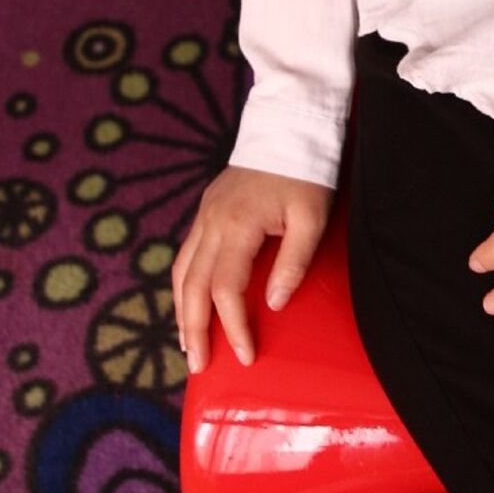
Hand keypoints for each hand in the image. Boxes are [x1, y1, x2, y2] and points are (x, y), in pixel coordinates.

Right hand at [172, 164, 333, 371]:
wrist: (289, 125)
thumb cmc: (307, 172)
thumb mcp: (313, 217)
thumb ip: (294, 261)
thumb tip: (275, 303)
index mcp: (236, 226)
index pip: (225, 290)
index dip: (233, 326)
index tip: (246, 354)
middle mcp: (211, 223)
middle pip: (190, 287)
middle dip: (193, 330)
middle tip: (198, 366)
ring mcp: (204, 215)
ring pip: (180, 271)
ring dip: (181, 311)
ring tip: (187, 344)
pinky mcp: (207, 210)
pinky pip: (185, 254)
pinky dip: (183, 285)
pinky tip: (188, 303)